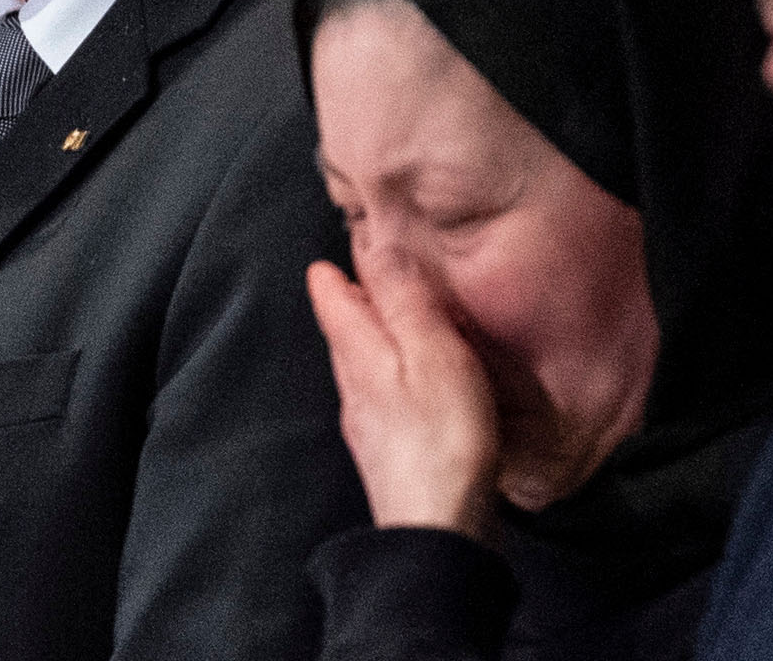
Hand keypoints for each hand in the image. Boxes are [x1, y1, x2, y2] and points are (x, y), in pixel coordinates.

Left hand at [306, 253, 500, 538]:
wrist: (439, 531)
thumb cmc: (442, 440)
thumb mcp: (431, 350)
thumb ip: (404, 298)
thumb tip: (376, 245)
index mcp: (358, 352)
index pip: (330, 296)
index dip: (335, 266)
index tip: (344, 241)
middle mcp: (353, 386)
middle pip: (342, 328)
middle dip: (352, 296)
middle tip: (367, 268)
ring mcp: (367, 422)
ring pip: (361, 362)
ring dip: (374, 334)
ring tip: (397, 315)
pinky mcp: (389, 450)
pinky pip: (382, 394)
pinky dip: (393, 370)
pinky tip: (416, 378)